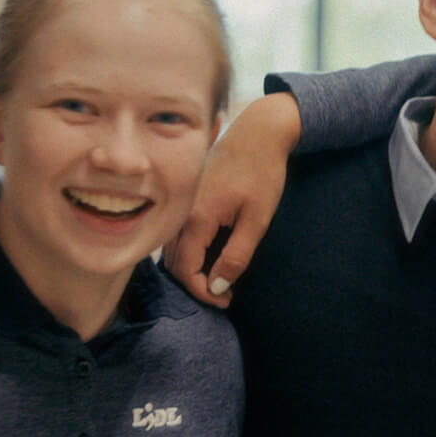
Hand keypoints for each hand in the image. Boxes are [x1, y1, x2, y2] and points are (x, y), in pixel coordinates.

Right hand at [168, 92, 301, 306]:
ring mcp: (181, 203)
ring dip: (190, 269)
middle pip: (174, 262)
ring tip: (219, 279)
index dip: (202, 292)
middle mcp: (181, 211)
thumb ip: (236, 255)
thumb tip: (219, 288)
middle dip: (195, 284)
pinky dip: (189, 252)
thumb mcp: (257, 220)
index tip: (225, 302)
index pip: (185, 269)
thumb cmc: (262, 173)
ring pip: (173, 249)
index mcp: (197, 218)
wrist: (258, 134)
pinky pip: (178, 234)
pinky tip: (211, 256)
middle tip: (224, 295)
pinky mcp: (186, 197)